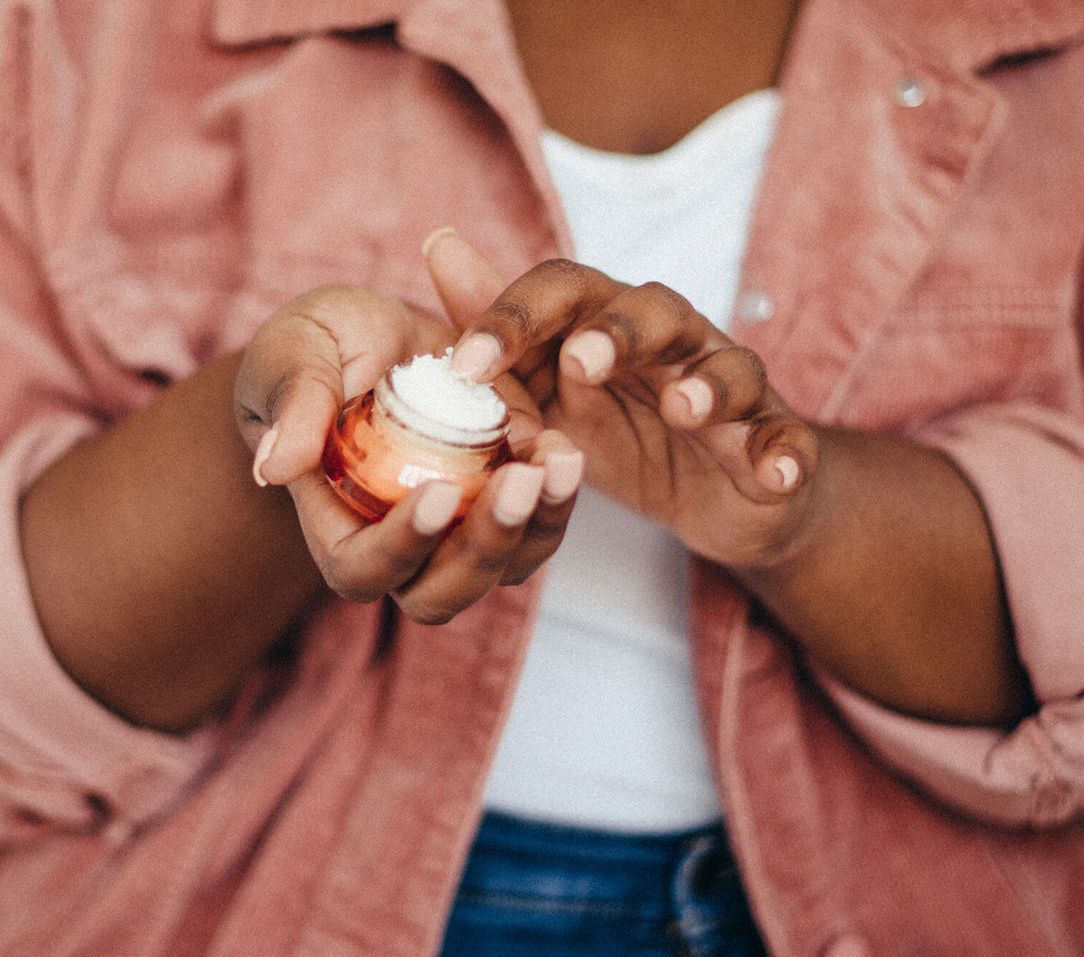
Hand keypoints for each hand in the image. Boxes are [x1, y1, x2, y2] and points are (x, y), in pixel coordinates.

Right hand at [234, 284, 582, 623]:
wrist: (372, 337)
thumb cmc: (315, 348)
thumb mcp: (295, 353)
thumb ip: (293, 403)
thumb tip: (274, 467)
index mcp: (335, 525)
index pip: (363, 567)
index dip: (401, 544)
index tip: (439, 491)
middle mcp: (399, 546)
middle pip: (440, 592)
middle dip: (484, 546)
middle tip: (519, 479)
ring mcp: (456, 530)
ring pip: (502, 568)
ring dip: (537, 524)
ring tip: (561, 459)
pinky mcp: (501, 499)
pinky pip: (537, 524)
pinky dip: (557, 494)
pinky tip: (564, 448)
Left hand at [425, 231, 818, 569]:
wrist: (714, 493)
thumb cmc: (619, 425)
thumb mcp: (549, 386)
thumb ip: (498, 329)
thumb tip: (439, 243)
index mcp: (609, 322)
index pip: (564, 291)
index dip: (513, 319)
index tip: (461, 367)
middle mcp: (676, 340)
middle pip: (655, 312)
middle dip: (619, 332)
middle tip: (582, 363)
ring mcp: (732, 389)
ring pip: (730, 368)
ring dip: (708, 384)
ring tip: (685, 407)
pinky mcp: (776, 440)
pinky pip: (789, 440)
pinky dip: (785, 453)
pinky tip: (775, 472)